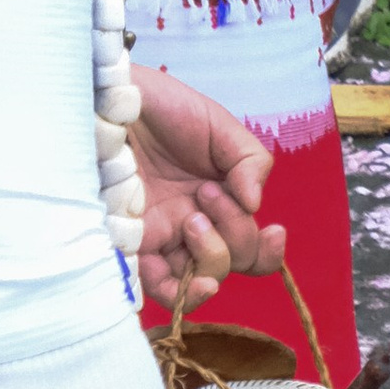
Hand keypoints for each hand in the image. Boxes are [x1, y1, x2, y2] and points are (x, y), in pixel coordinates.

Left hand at [129, 69, 285, 305]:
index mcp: (219, 200)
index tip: (274, 230)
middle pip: (232, 263)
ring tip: (193, 218)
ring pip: (199, 280)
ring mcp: (162, 236)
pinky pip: (154, 285)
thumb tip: (255, 204)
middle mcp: (192, 223)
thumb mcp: (219, 126)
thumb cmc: (164, 107)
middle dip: (235, 233)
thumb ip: (250, 161)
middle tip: (208, 192)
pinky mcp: (130, 242)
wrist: (115, 97)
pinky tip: (186, 277)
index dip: (267, 252)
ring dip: (210, 257)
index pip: (250, 246)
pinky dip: (176, 291)